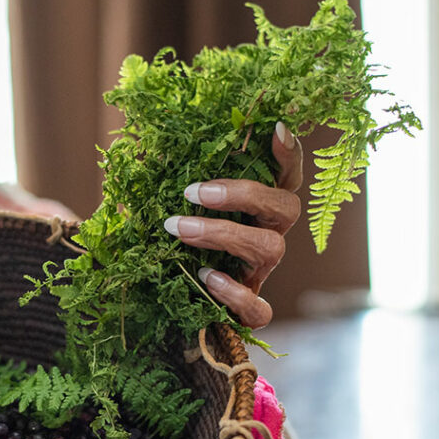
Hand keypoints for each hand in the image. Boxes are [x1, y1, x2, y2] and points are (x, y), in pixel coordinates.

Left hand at [164, 121, 302, 328]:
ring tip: (178, 229)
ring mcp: (262, 272)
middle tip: (193, 192)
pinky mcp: (251, 309)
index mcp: (258, 209)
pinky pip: (258, 307)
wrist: (175, 302)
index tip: (274, 128)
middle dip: (242, 194)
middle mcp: (269, 235)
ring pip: (270, 248)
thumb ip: (178, 188)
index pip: (286, 177)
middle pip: (285, 208)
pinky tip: (208, 278)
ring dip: (222, 234)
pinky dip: (235, 293)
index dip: (288, 154)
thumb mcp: (181, 211)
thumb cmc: (179, 244)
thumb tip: (150, 159)